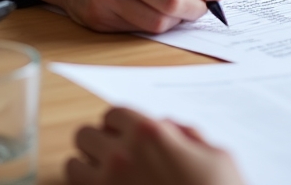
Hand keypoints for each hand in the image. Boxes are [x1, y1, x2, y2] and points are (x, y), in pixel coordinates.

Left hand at [66, 107, 245, 184]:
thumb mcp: (217, 157)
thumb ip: (190, 136)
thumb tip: (173, 131)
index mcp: (149, 133)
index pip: (113, 113)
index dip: (119, 124)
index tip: (124, 134)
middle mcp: (121, 155)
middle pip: (86, 134)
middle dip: (98, 143)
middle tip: (113, 155)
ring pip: (72, 163)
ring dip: (86, 167)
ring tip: (103, 177)